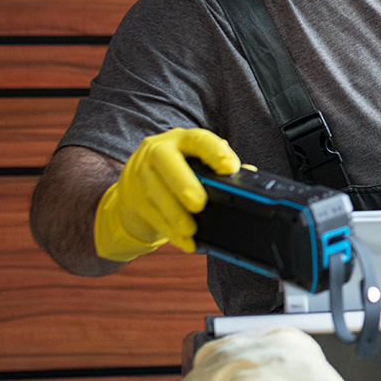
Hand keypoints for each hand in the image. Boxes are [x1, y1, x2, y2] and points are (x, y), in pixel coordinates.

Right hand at [94, 128, 240, 261]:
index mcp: (181, 140)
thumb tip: (249, 174)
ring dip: (174, 214)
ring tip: (191, 230)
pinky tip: (185, 242)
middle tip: (199, 204)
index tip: (230, 169)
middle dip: (183, 182)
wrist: (134, 191)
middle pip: (165, 160)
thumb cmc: (177, 176)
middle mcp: (157, 150)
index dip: (215, 152)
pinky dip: (169, 231)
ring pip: (154, 191)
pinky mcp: (131, 198)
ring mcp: (139, 173)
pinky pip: (150, 215)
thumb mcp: (198, 166)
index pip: (198, 139)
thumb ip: (220, 169)